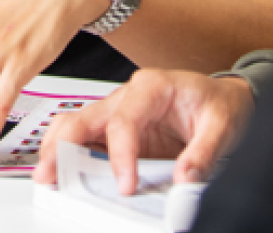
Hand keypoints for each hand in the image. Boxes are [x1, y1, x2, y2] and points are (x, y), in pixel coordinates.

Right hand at [32, 70, 253, 192]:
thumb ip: (203, 153)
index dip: (119, 156)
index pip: (123, 122)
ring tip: (48, 175)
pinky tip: (61, 172)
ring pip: (75, 125)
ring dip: (57, 149)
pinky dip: (69, 155)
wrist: (224, 100)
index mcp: (152, 86)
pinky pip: (85, 139)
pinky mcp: (116, 130)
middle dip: (62, 146)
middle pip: (83, 117)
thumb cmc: (219, 104)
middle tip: (52, 174)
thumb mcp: (222, 126)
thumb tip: (183, 180)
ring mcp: (118, 112)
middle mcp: (128, 96)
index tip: (125, 185)